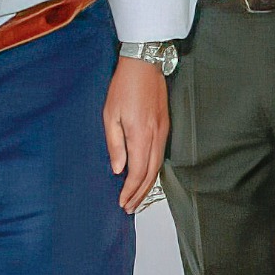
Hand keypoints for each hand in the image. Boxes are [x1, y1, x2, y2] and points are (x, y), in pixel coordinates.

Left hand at [105, 56, 168, 210]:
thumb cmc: (123, 88)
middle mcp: (156, 137)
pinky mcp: (165, 127)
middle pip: (151, 174)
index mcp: (140, 135)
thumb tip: (118, 169)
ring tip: (137, 198)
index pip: (137, 172)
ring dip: (148, 185)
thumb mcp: (110, 115)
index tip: (122, 202)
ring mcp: (163, 132)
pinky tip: (146, 176)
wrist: (144, 66)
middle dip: (140, 194)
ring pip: (158, 166)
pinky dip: (153, 171)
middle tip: (130, 208)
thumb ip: (115, 144)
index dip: (130, 190)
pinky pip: (160, 156)